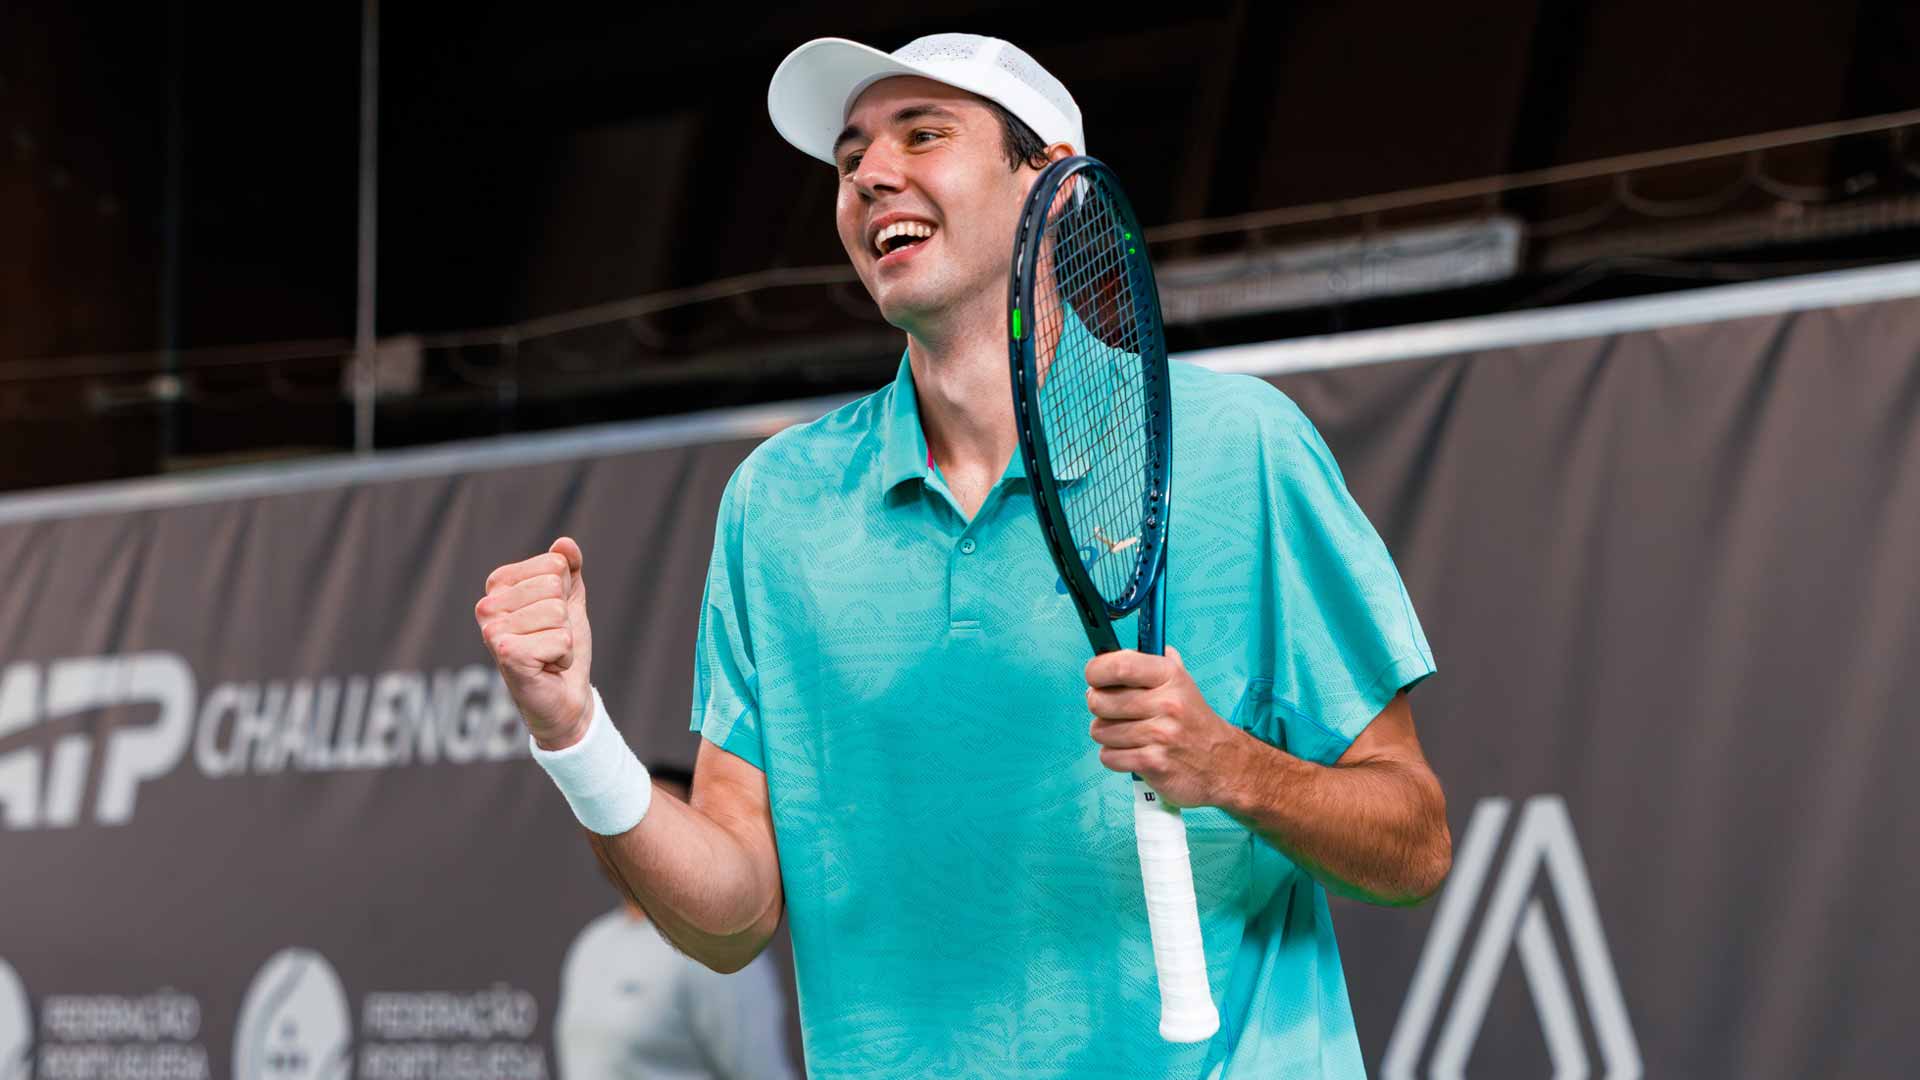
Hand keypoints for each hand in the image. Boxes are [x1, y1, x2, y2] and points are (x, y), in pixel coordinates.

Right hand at [475, 537, 593, 749]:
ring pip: (558, 614)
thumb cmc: (560, 646)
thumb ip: (568, 569)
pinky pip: (560, 639)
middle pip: (554, 587)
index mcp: (498, 586)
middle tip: (549, 639)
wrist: (564, 696)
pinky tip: (547, 668)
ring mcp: (493, 631)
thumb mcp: (569, 601)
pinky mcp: (508, 655)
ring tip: (547, 654)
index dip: (565, 594)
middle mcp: (487, 606)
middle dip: (565, 618)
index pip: (553, 564)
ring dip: (564, 639)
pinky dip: (564, 657)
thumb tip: (565, 544)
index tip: (551, 619)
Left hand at [1085, 645, 1244, 808]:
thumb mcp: (1183, 682)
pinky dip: (1115, 756)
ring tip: (1129, 734)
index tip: (1095, 677)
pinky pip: (1108, 756)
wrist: (1223, 763)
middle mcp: (1166, 703)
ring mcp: (1160, 735)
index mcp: (1170, 676)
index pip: (1119, 665)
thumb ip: (1156, 661)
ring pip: (1099, 730)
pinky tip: (1133, 752)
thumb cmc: (1194, 722)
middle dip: (1099, 707)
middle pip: (1099, 700)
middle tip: (1113, 711)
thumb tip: (1123, 648)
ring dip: (1108, 735)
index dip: (1096, 671)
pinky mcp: (1154, 763)